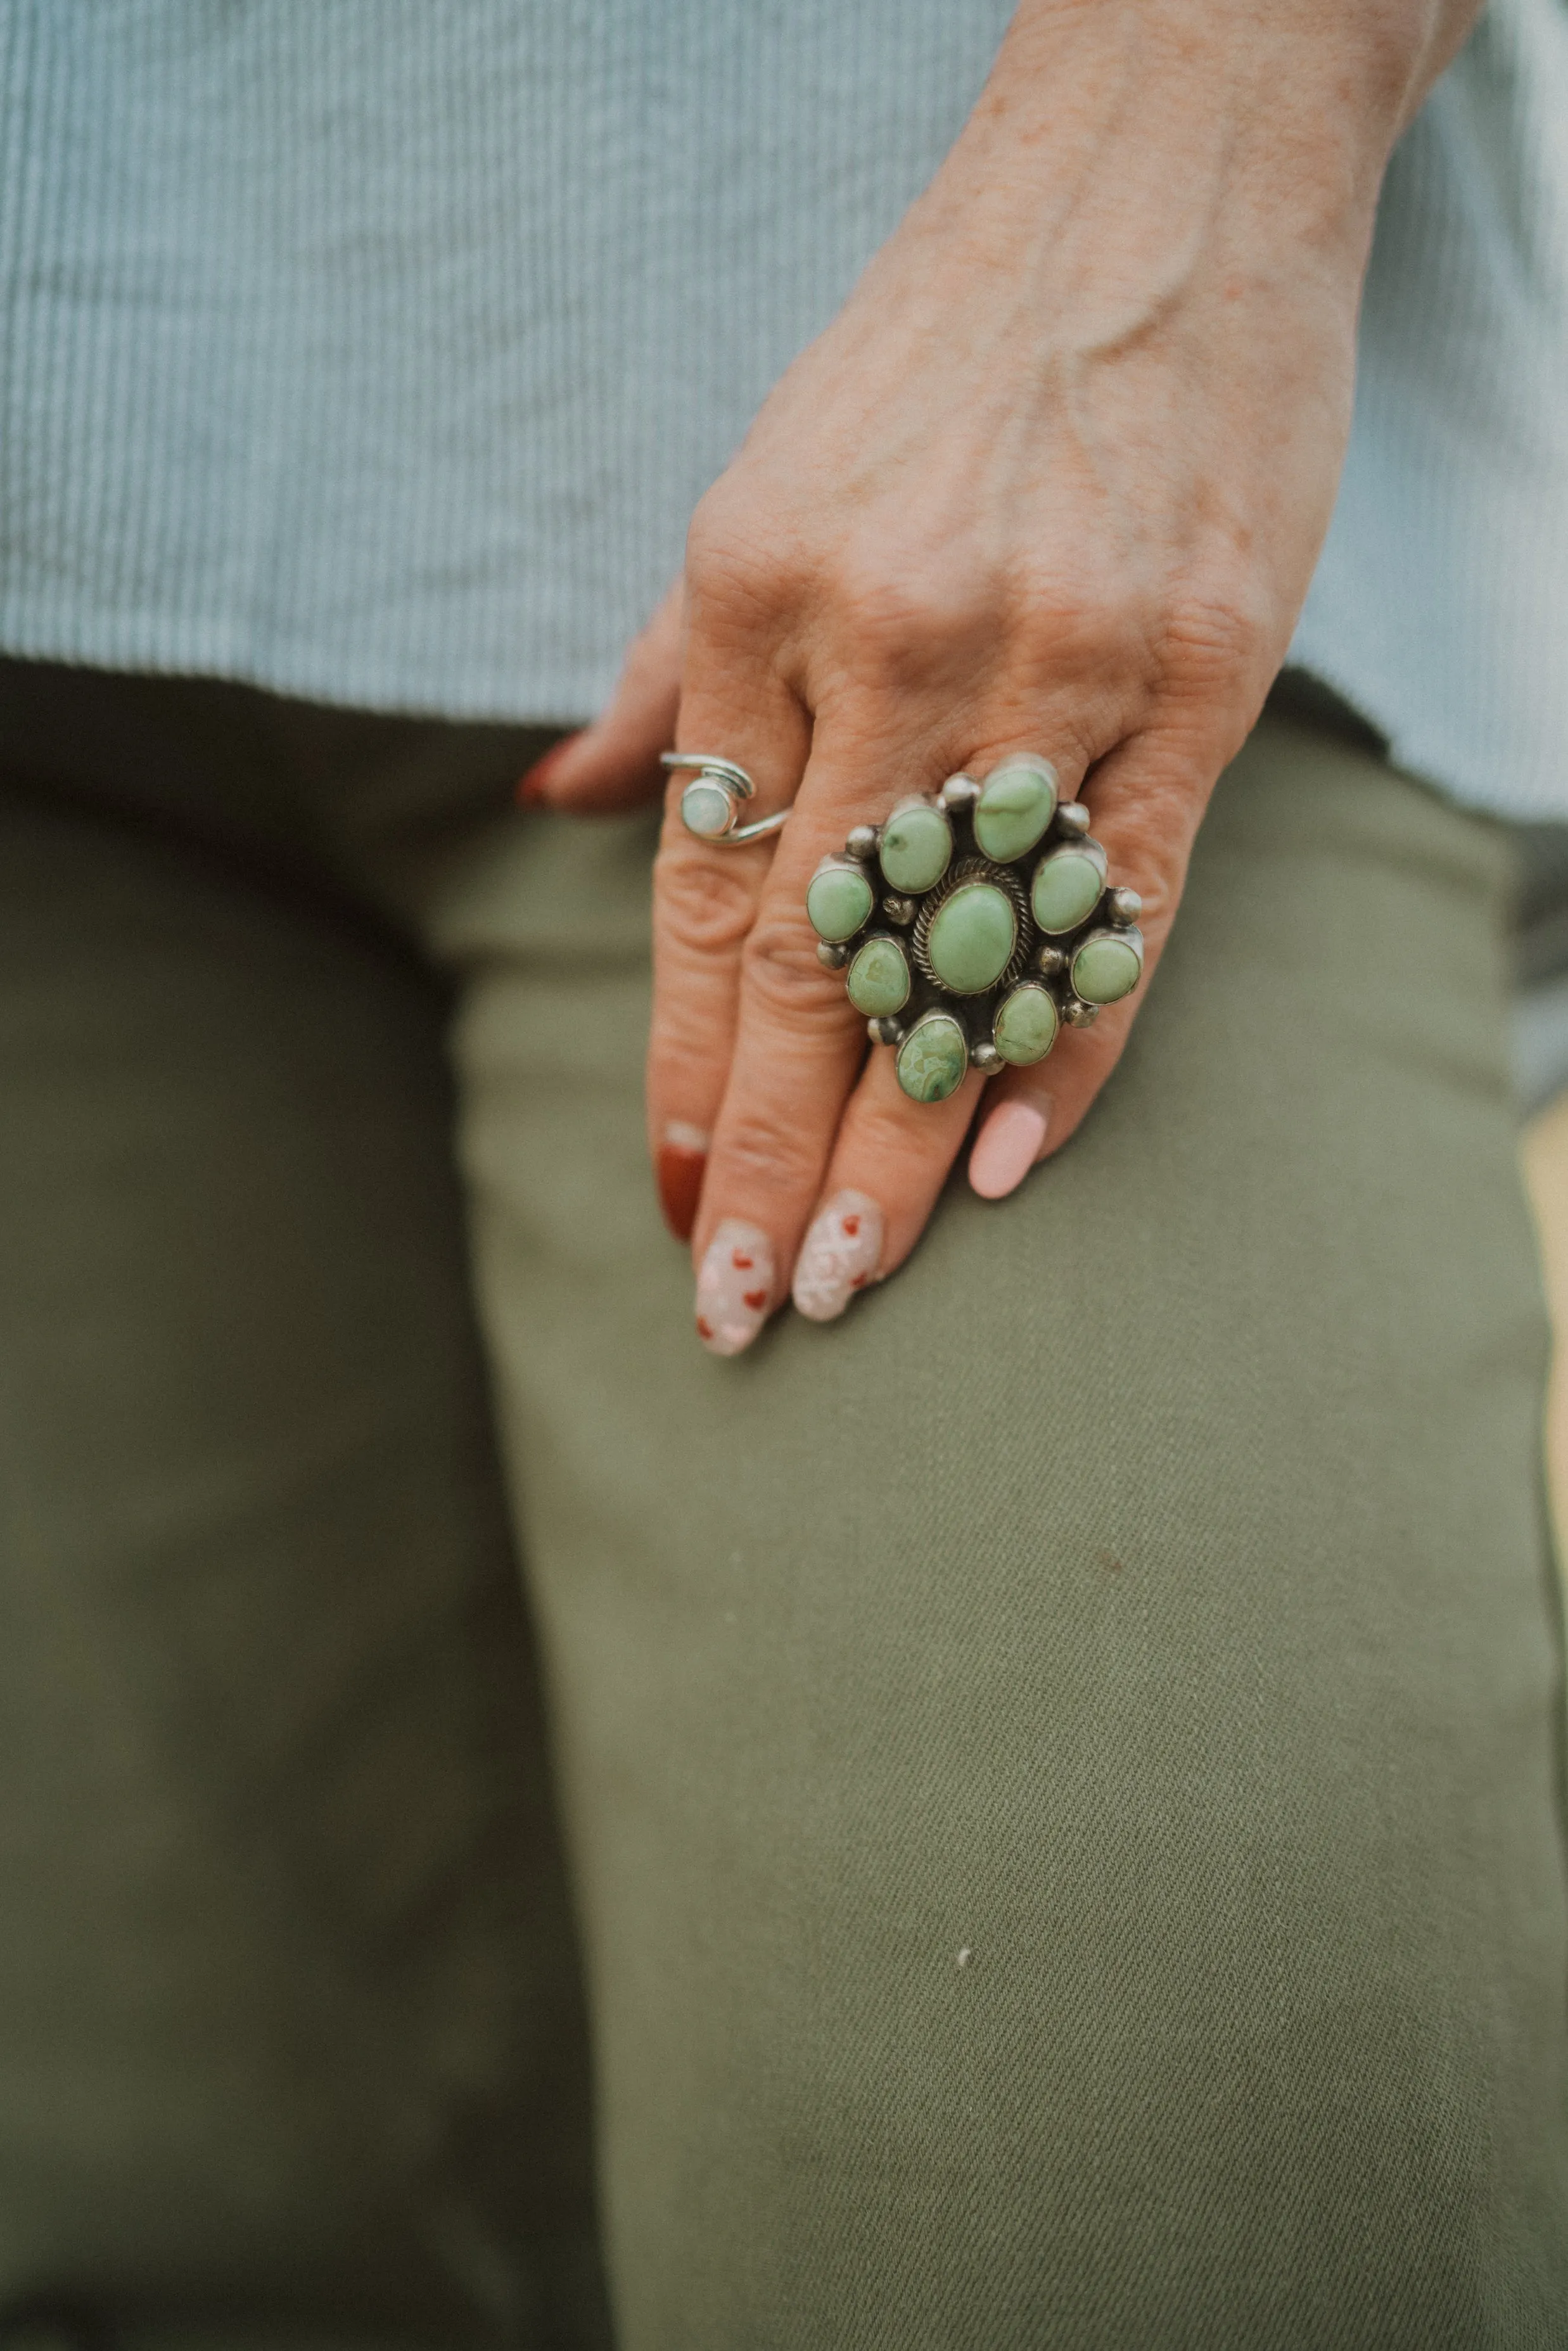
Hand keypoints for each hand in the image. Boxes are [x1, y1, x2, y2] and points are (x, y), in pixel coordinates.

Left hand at [526, 0, 1477, 1354]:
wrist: (1157, 184)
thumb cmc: (936, 357)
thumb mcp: (757, 488)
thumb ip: (668, 671)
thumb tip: (556, 799)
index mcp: (759, 597)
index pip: (713, 893)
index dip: (695, 1068)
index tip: (679, 1202)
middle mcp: (895, 639)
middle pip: (824, 958)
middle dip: (781, 1153)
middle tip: (747, 1310)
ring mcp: (1056, 657)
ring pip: (968, 955)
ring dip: (909, 1141)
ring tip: (856, 1276)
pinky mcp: (1202, 669)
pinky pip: (1126, 899)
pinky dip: (1072, 1042)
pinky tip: (1013, 1164)